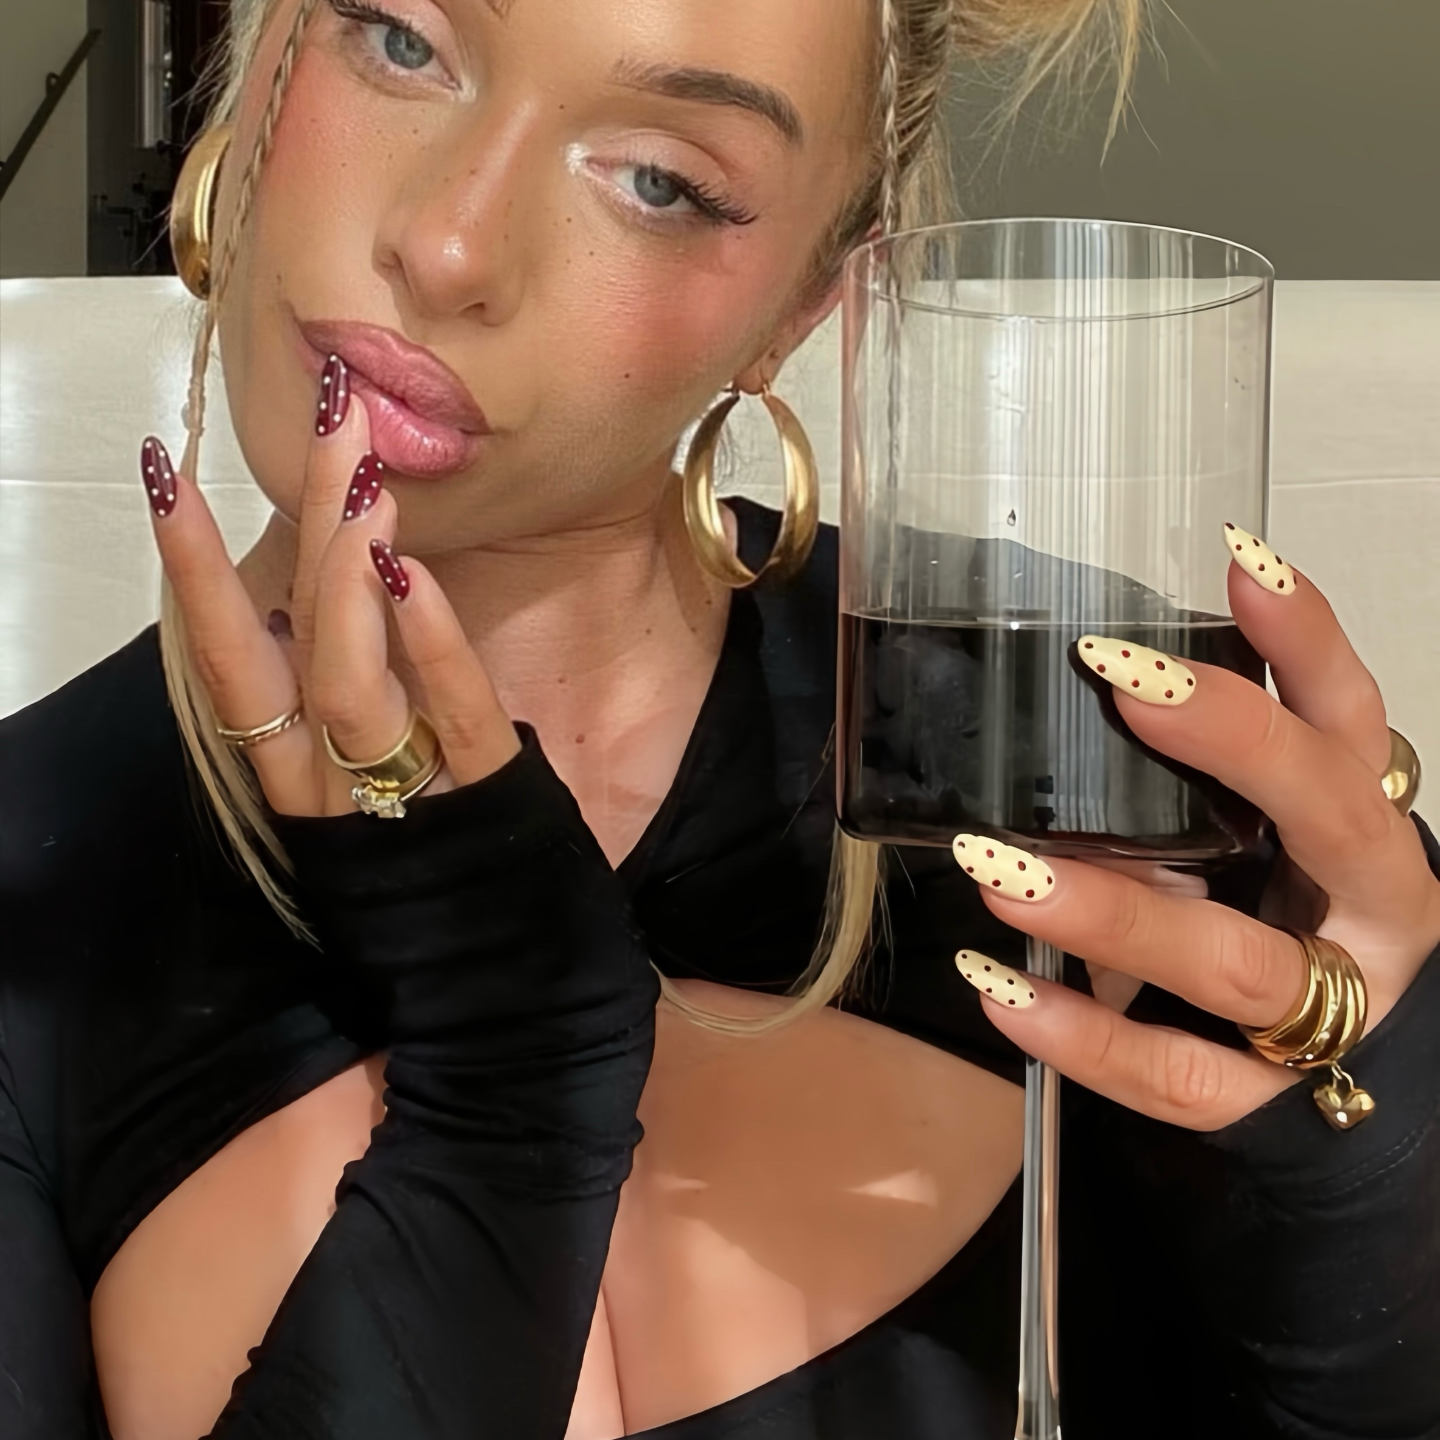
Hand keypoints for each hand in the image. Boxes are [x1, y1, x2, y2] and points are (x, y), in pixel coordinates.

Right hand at [142, 360, 519, 817]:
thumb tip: (324, 589)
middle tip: (332, 415)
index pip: (229, 657)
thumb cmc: (434, 862)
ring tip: (364, 480)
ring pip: (347, 682)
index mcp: (296, 769)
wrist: (502, 979)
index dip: (193, 568)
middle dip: (304, 524)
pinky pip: (452, 717)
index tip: (165, 470)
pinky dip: (430, 645)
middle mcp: (327, 783)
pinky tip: (416, 575)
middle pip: (292, 641)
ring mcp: (400, 795)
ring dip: (348, 574)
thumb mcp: (371, 775)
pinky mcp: (485, 802)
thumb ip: (343, 692)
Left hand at [953, 538, 1439, 1129]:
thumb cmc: (1285, 913)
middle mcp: (1365, 911)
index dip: (1308, 642)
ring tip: (1000, 870)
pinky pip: (1173, 1074)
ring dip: (1115, 913)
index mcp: (1365, 826)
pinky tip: (999, 989)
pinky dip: (1082, 1037)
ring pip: (1238, 963)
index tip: (1240, 563)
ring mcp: (1327, 1013)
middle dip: (1236, 742)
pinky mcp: (1261, 1094)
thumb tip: (1090, 675)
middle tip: (1122, 681)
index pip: (1353, 717)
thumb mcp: (1261, 827)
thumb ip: (1206, 768)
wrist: (1349, 1060)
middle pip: (1331, 818)